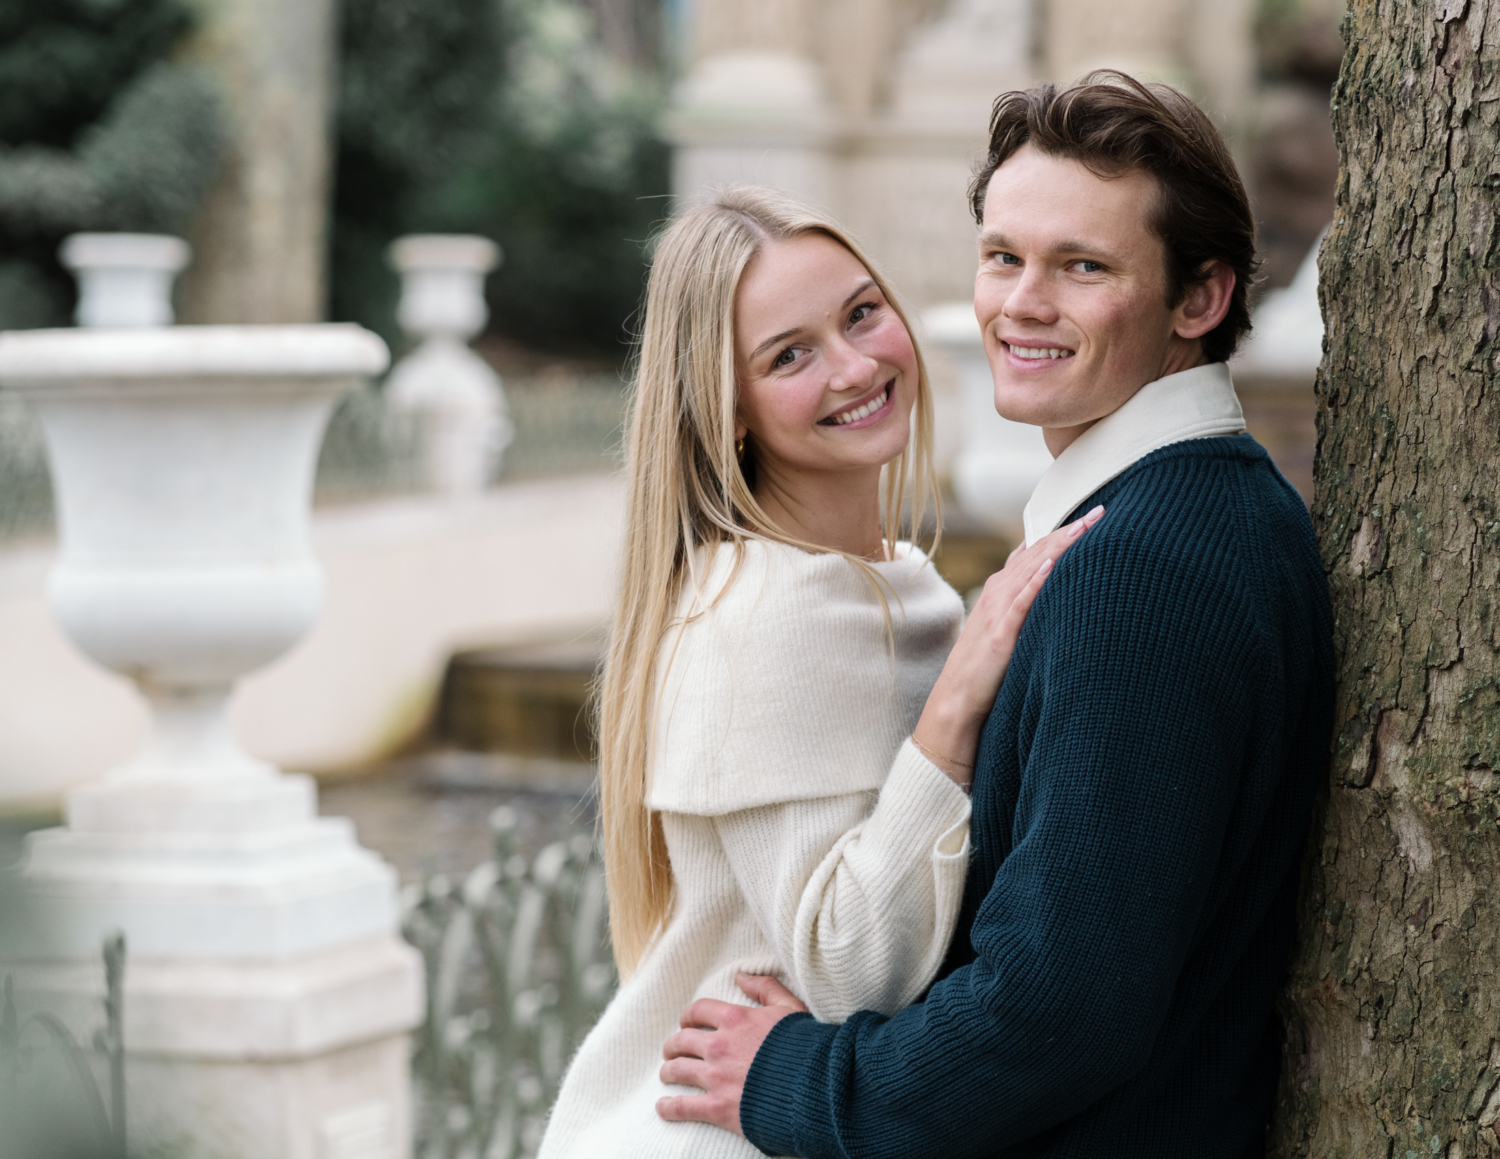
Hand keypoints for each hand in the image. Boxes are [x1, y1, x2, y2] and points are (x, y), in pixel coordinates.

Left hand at [657, 973, 809, 1134]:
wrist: (817, 1087)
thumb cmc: (807, 1047)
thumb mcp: (790, 1008)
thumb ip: (765, 988)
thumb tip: (742, 976)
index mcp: (736, 1019)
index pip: (698, 1011)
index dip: (688, 1017)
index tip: (686, 1023)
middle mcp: (720, 1046)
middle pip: (682, 1041)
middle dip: (673, 1045)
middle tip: (672, 1050)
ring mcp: (717, 1077)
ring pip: (677, 1070)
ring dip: (668, 1072)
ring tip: (667, 1074)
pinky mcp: (718, 1108)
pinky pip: (683, 1107)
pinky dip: (669, 1107)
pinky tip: (663, 1107)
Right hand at [913, 505, 1104, 784]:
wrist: (956, 704)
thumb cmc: (985, 671)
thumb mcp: (1007, 630)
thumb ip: (1027, 608)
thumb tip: (1057, 594)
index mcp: (1000, 590)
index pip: (1034, 550)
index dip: (1061, 531)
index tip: (1091, 516)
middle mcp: (997, 592)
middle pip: (1037, 552)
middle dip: (1068, 530)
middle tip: (1101, 511)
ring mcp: (996, 611)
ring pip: (1031, 568)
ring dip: (1058, 546)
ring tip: (1084, 527)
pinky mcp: (999, 634)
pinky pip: (1020, 603)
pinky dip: (1036, 581)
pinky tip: (1053, 565)